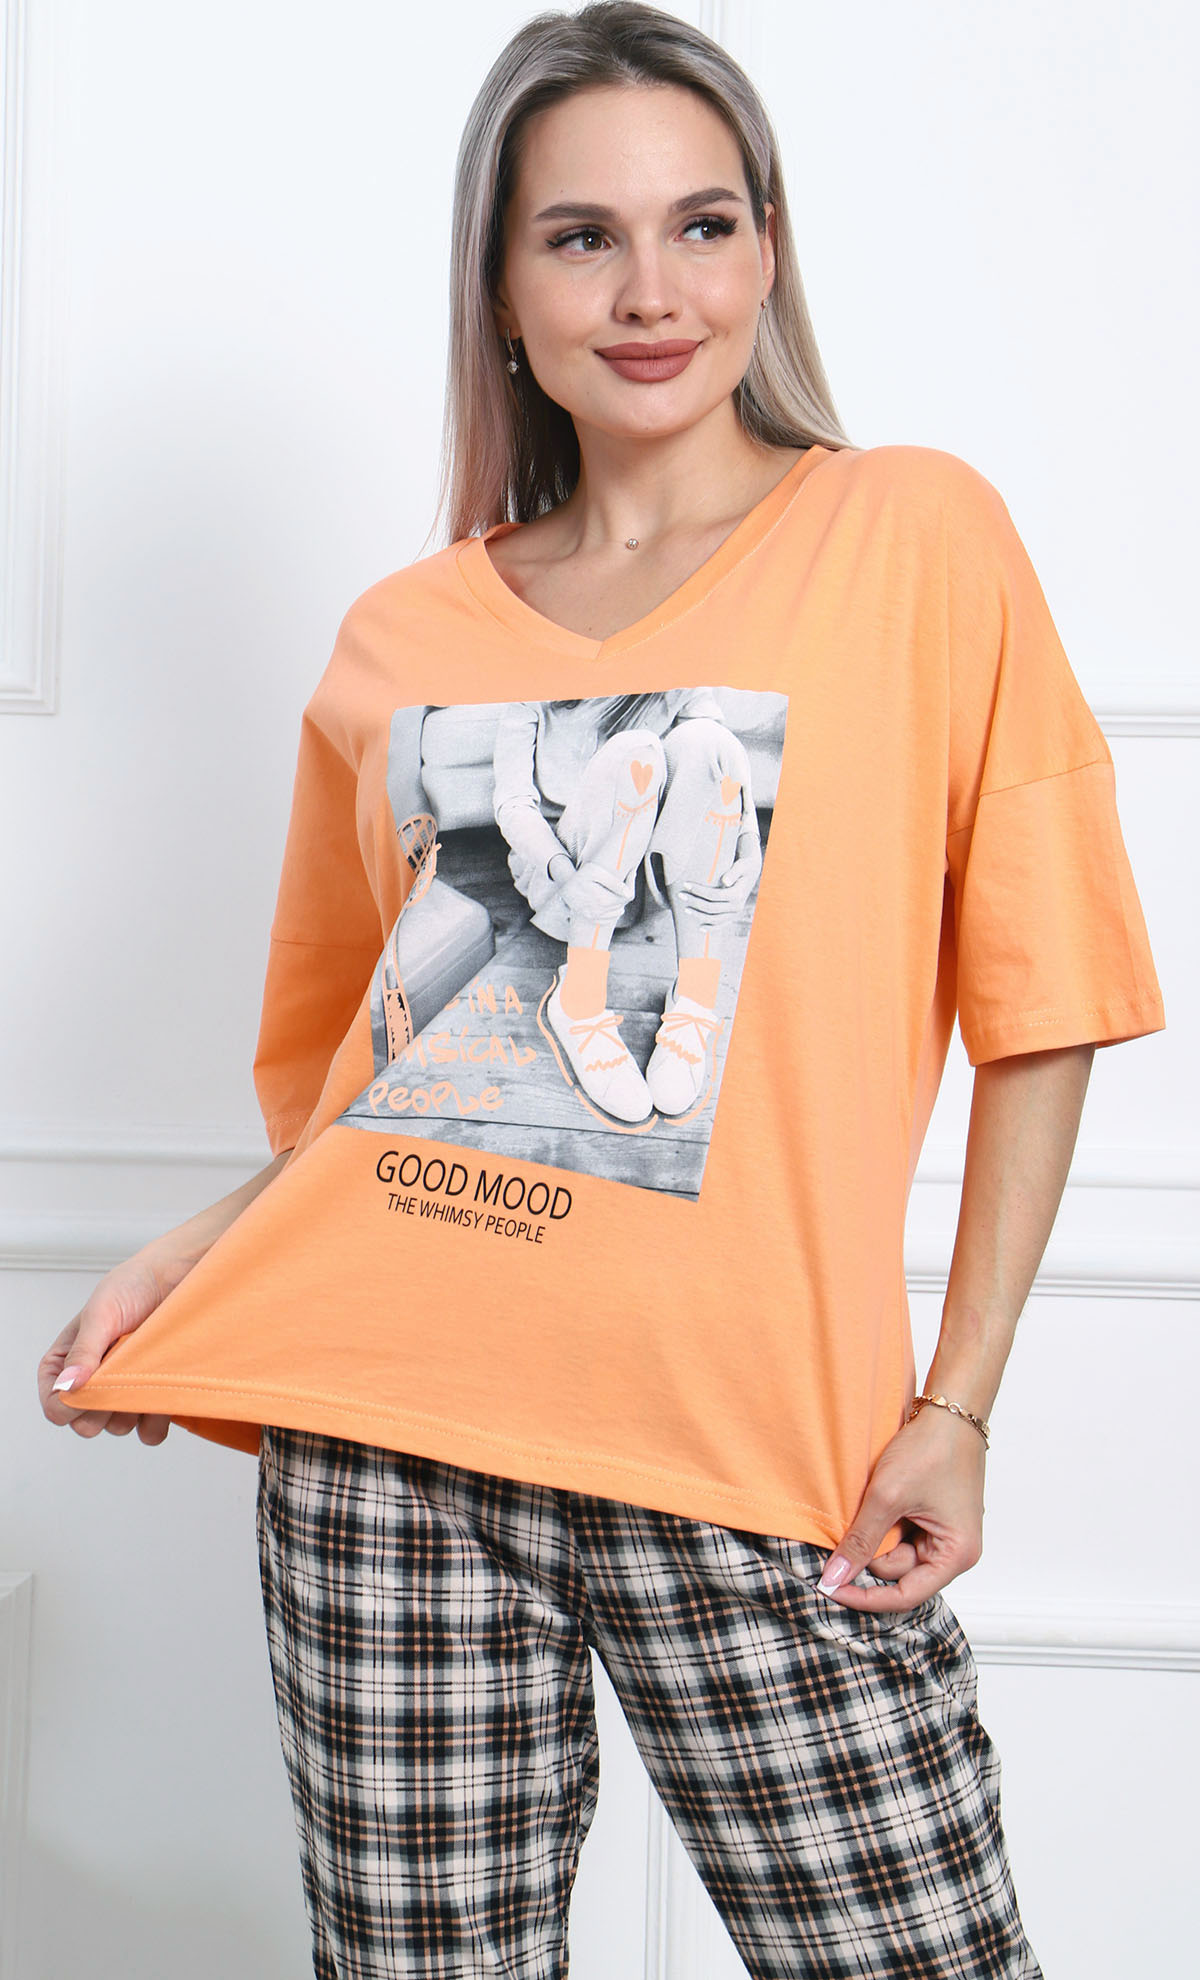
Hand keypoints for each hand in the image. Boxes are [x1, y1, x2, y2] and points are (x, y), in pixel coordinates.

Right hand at [37, 1248, 176, 1443]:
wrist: (180, 1277)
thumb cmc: (134, 1286)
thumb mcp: (102, 1312)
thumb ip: (85, 1349)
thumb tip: (68, 1386)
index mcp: (67, 1363)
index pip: (55, 1405)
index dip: (67, 1407)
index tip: (87, 1392)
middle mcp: (93, 1382)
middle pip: (85, 1424)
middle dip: (102, 1408)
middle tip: (121, 1376)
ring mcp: (123, 1392)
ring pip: (118, 1428)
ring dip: (131, 1409)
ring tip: (145, 1372)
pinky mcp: (154, 1398)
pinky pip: (150, 1432)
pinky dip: (156, 1420)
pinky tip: (162, 1393)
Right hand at [554, 857, 633, 923]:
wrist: (563, 885)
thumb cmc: (580, 876)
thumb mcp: (595, 872)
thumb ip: (613, 882)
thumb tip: (628, 893)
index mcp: (602, 899)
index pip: (627, 897)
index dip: (631, 884)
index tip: (631, 872)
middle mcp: (599, 911)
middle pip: (622, 904)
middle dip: (625, 893)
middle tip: (624, 879)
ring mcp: (594, 916)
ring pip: (616, 913)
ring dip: (620, 903)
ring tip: (617, 891)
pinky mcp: (590, 918)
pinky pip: (608, 920)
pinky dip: (613, 913)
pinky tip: (612, 903)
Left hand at [674, 843, 762, 926]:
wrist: (751, 872)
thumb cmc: (743, 866)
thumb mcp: (741, 865)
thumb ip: (733, 872)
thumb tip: (725, 881)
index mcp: (738, 894)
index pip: (713, 895)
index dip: (698, 890)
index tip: (685, 884)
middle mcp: (738, 906)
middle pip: (711, 908)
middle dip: (694, 901)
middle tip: (680, 895)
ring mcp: (735, 913)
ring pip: (714, 919)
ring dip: (698, 915)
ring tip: (685, 909)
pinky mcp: (733, 916)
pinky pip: (721, 925)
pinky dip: (711, 928)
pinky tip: (700, 929)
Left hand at [814, 1404, 986, 1611]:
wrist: (949, 1409)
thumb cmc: (931, 1449)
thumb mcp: (888, 1496)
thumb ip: (861, 1541)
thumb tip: (836, 1577)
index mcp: (956, 1555)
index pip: (906, 1595)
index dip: (866, 1596)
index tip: (831, 1587)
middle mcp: (955, 1551)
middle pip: (899, 1573)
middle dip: (870, 1552)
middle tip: (850, 1523)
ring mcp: (943, 1534)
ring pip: (896, 1551)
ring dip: (875, 1533)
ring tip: (871, 1500)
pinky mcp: (931, 1517)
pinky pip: (900, 1533)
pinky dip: (883, 1522)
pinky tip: (875, 1501)